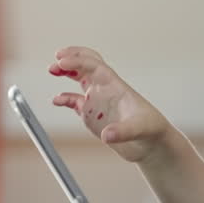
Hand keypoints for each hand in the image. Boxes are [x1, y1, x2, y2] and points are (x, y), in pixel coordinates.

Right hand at [47, 46, 171, 162]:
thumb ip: (123, 132)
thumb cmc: (151, 130)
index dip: (78, 61)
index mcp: (115, 86)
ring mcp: (98, 101)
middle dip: (72, 58)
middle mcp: (105, 90)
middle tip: (57, 58)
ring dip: (66, 72)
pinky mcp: (92, 115)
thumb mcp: (139, 130)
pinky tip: (57, 100)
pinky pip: (75, 102)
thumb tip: (107, 135)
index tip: (62, 62)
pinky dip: (65, 98)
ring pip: (80, 79)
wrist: (152, 144)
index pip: (95, 65)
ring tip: (52, 69)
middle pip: (87, 64)